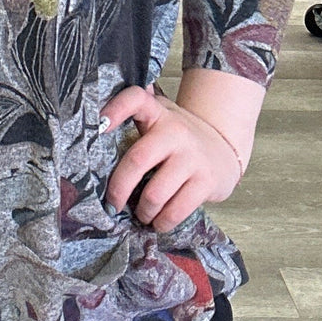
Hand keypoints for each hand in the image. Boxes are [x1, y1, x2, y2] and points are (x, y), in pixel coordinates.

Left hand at [100, 84, 244, 232]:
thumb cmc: (179, 138)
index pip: (137, 99)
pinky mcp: (206, 182)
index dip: (116, 108)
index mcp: (158, 113)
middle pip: (137, 160)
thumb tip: (96, 122)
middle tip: (112, 204)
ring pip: (155, 193)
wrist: (225, 148)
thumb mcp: (161, 118)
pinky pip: (177, 210)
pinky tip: (159, 222)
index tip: (98, 126)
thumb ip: (136, 116)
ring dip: (143, 211)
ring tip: (141, 215)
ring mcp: (192, 157)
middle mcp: (175, 131)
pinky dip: (163, 222)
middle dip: (119, 189)